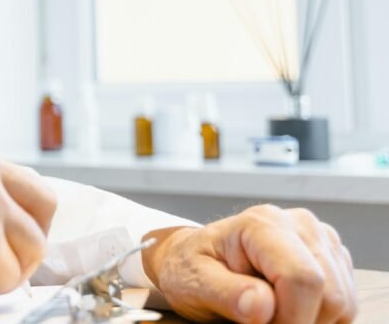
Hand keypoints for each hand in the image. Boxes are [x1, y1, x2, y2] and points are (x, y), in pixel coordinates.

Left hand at [143, 204, 356, 322]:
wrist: (196, 259)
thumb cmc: (191, 269)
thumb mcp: (194, 283)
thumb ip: (225, 294)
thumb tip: (261, 306)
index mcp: (263, 223)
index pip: (302, 279)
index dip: (290, 320)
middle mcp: (300, 224)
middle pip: (330, 295)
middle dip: (298, 322)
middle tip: (261, 322)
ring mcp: (321, 240)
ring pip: (342, 304)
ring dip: (310, 322)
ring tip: (271, 314)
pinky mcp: (333, 259)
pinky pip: (345, 305)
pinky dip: (320, 319)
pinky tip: (288, 309)